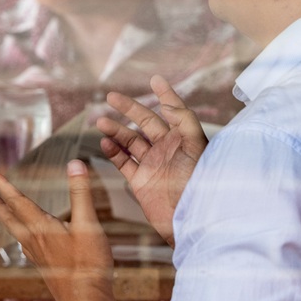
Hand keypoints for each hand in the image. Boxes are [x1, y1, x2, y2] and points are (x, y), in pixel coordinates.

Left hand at [0, 161, 115, 300]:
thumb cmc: (88, 265)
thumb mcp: (88, 224)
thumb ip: (81, 192)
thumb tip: (75, 163)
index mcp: (41, 228)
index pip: (18, 201)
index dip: (4, 185)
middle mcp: (35, 241)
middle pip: (11, 219)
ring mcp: (39, 257)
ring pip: (18, 234)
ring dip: (9, 221)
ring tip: (4, 215)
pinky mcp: (46, 268)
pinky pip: (28, 248)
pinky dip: (23, 238)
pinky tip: (28, 243)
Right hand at [96, 75, 206, 243]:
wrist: (190, 220)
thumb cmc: (199, 183)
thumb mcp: (195, 147)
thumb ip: (183, 121)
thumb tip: (167, 103)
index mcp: (183, 139)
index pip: (173, 110)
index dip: (165, 95)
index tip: (155, 80)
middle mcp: (168, 149)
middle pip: (145, 122)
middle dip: (128, 108)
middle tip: (111, 97)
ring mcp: (153, 164)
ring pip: (130, 141)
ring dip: (116, 130)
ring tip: (101, 122)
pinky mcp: (141, 181)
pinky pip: (124, 162)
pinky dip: (113, 152)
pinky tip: (105, 143)